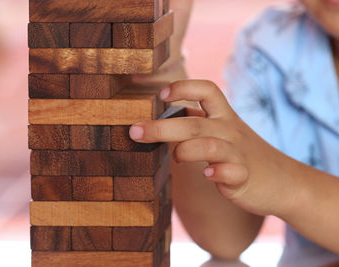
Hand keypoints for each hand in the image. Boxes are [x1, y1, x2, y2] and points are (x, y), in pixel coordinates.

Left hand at [130, 80, 298, 216]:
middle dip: (161, 126)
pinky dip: (218, 172)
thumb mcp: (224, 132)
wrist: (285, 181)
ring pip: (209, 145)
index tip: (161, 94)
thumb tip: (160, 120)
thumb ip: (197, 124)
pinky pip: (231, 172)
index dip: (184, 87)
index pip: (207, 90)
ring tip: (177, 157)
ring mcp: (238, 154)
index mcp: (224, 116)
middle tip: (134, 131)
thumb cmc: (243, 154)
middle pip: (194, 123)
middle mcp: (230, 131)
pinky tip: (208, 175)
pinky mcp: (244, 177)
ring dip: (186, 150)